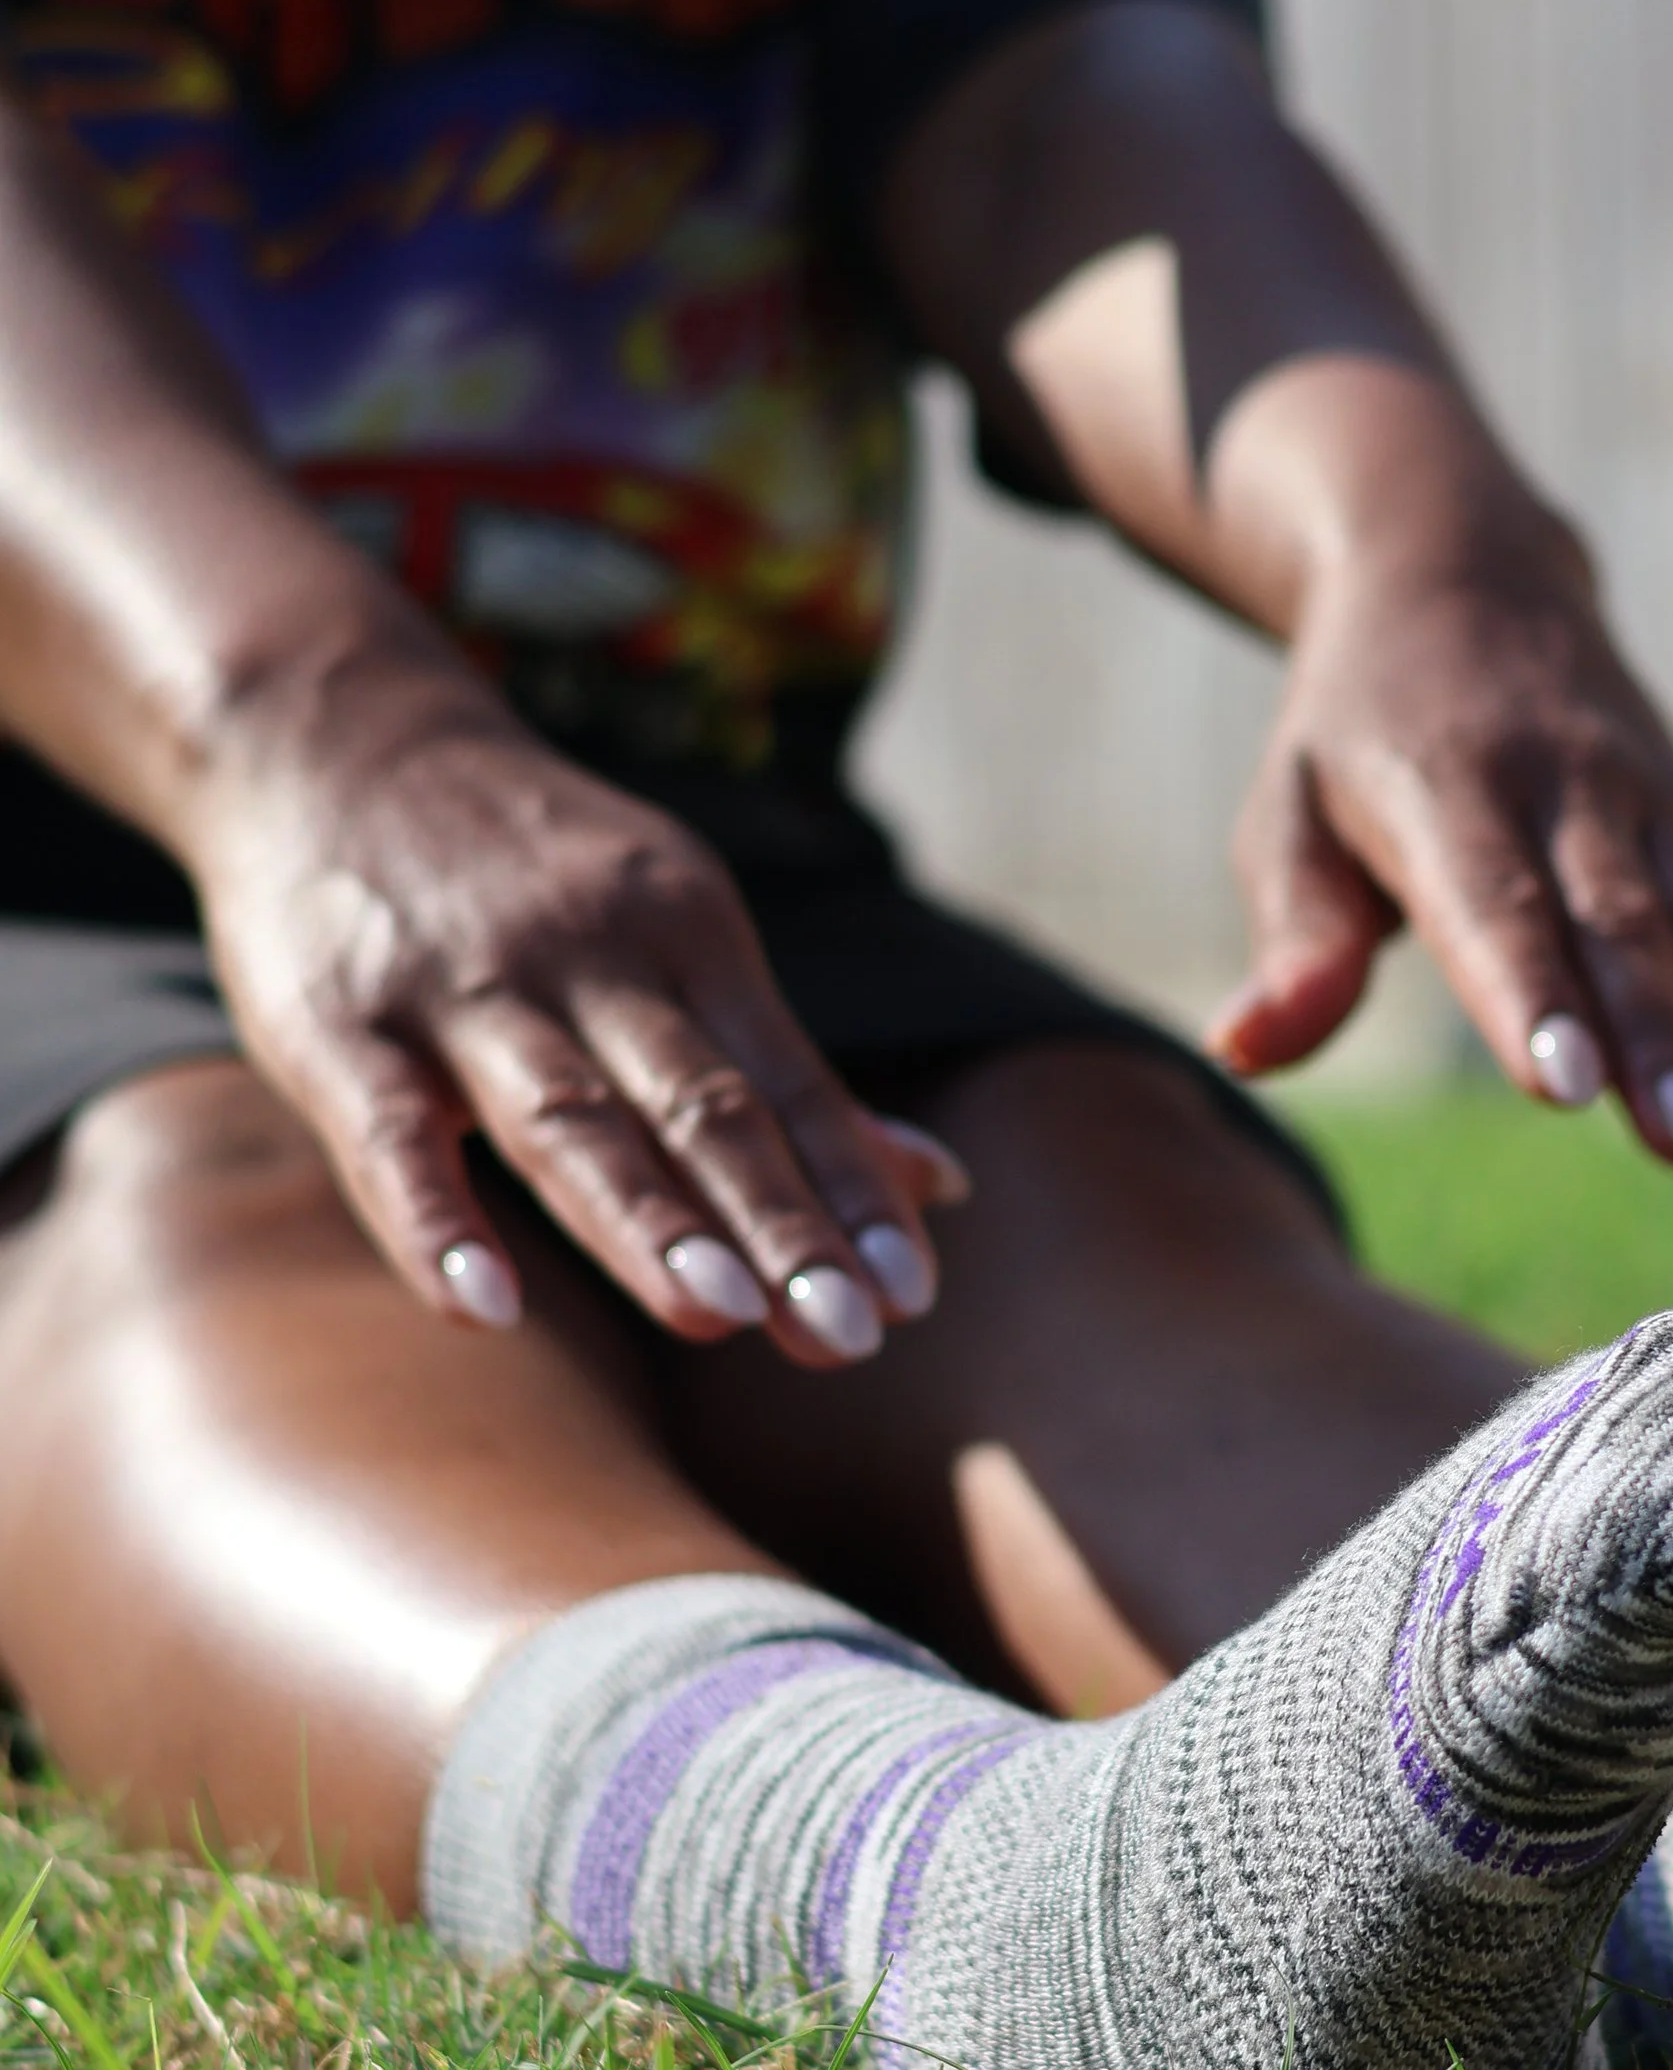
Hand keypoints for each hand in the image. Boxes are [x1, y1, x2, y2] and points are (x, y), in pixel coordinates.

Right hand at [189, 668, 964, 1353]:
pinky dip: (436, 1221)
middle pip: (699, 1106)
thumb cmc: (532, 873)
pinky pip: (390, 1133)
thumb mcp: (676, 926)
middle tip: (848, 1333)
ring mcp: (461, 990)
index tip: (912, 1296)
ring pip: (568, 1118)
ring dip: (647, 1219)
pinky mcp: (337, 1024)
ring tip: (723, 1315)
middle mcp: (590, 956)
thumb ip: (784, 1070)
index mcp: (688, 933)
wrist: (333, 736)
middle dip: (779, 1222)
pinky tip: (485, 1309)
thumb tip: (941, 1183)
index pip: (788, 1085)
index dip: (850, 1191)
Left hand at [1205, 511, 1672, 1161]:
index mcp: (1446, 788)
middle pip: (1620, 926)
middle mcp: (1565, 789)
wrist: (1464, 572)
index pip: (1491, 905)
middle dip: (1660, 1038)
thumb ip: (1294, 941)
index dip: (1530, 996)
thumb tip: (1244, 1052)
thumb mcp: (1288, 815)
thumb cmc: (1353, 733)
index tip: (1565, 1091)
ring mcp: (1652, 804)